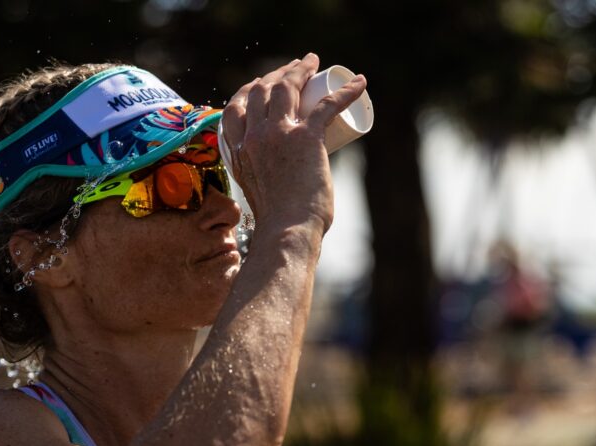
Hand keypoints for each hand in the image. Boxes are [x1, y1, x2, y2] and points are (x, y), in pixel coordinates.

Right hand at [220, 53, 366, 236]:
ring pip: (288, 87)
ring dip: (301, 70)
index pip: (235, 106)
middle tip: (295, 70)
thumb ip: (262, 182)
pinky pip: (328, 104)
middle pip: (261, 89)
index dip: (249, 90)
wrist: (286, 232)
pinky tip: (359, 83)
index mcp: (238, 150)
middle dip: (277, 73)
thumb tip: (279, 185)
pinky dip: (346, 91)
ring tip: (313, 63)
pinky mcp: (307, 137)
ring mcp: (278, 134)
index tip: (263, 84)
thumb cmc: (276, 224)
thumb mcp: (257, 194)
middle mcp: (253, 136)